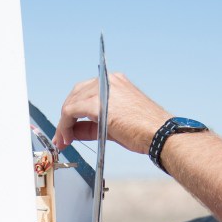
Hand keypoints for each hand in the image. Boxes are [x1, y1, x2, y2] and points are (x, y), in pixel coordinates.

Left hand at [53, 73, 171, 154]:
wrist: (160, 134)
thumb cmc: (145, 132)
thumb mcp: (113, 125)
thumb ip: (92, 125)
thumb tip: (73, 131)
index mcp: (115, 83)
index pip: (86, 92)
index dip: (72, 111)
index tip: (67, 129)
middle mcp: (108, 80)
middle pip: (75, 94)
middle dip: (65, 117)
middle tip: (61, 137)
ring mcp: (103, 88)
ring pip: (71, 102)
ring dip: (63, 123)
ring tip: (63, 140)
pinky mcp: (97, 102)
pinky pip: (71, 111)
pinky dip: (65, 125)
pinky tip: (66, 137)